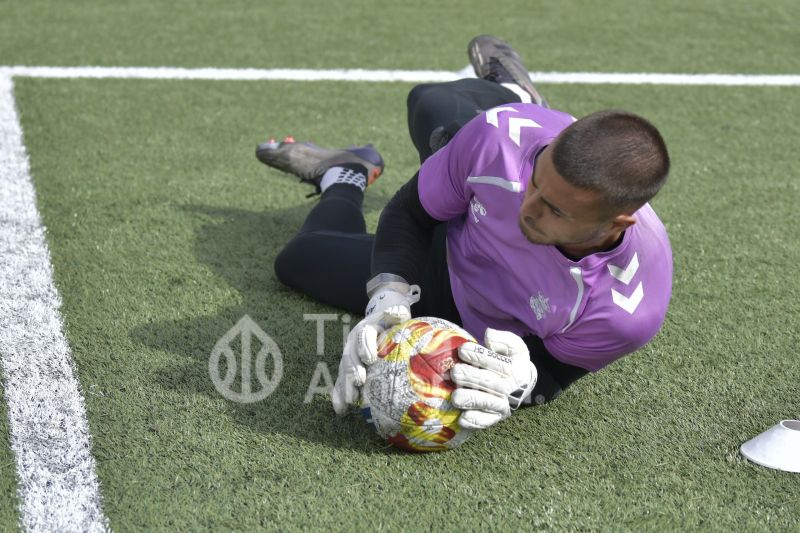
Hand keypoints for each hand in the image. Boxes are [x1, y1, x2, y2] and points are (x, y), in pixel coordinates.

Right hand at [331, 282, 419, 413]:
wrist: (379, 326)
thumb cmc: (390, 323)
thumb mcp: (393, 315)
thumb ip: (395, 315)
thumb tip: (399, 314)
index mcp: (364, 330)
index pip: (363, 336)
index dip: (365, 346)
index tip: (370, 359)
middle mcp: (352, 345)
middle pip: (350, 357)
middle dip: (353, 370)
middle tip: (359, 380)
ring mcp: (348, 359)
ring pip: (343, 373)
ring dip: (345, 387)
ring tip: (350, 401)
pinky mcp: (347, 372)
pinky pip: (340, 384)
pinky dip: (340, 397)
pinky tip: (341, 411)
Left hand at [450, 328, 536, 429]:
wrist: (519, 385)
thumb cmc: (509, 361)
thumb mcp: (512, 347)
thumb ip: (503, 339)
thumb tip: (489, 335)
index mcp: (516, 370)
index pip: (499, 363)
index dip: (480, 356)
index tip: (462, 350)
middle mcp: (511, 389)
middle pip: (491, 384)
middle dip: (472, 377)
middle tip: (455, 372)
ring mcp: (502, 405)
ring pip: (487, 403)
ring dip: (471, 400)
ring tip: (456, 397)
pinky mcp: (493, 418)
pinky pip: (485, 422)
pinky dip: (474, 421)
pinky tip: (462, 418)